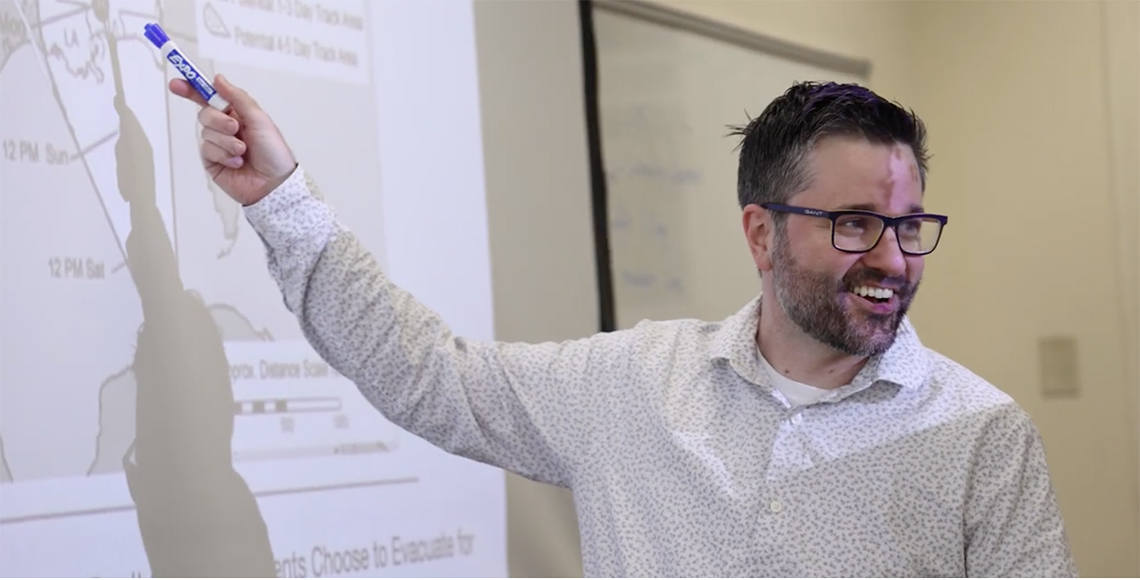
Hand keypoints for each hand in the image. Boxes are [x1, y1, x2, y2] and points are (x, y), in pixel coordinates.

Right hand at [169, 74, 296, 205]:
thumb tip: (218, 79)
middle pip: (205, 113)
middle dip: (218, 119)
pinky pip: (207, 150)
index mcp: (237, 114)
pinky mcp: (213, 162)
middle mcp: (226, 128)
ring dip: (226, 141)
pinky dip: (223, 154)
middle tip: (235, 127)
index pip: (210, 97)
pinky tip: (237, 162)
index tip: (177, 84)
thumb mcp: (259, 118)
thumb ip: (237, 97)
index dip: (192, 89)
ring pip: (206, 132)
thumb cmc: (273, 152)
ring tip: (243, 151)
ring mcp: (218, 145)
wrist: (274, 182)